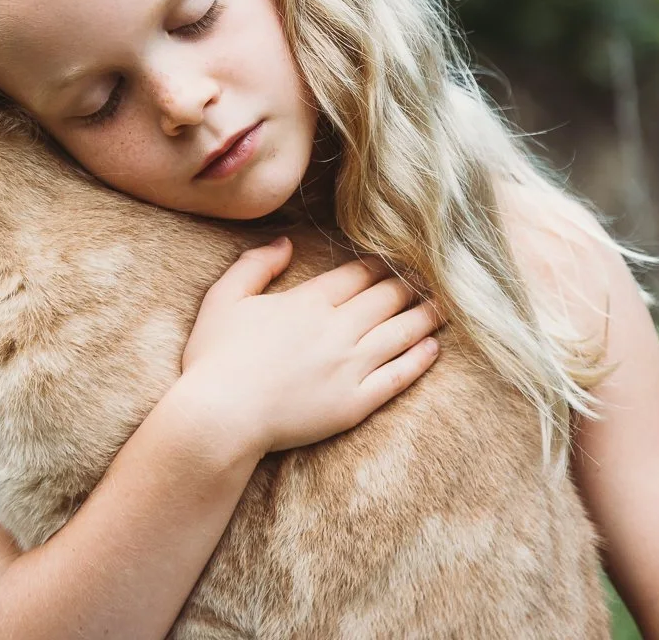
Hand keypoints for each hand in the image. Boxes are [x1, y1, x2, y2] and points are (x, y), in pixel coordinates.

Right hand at [174, 237, 442, 459]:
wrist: (219, 417)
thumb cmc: (215, 358)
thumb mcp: (223, 299)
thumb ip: (255, 265)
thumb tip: (284, 242)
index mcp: (308, 301)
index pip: (357, 274)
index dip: (381, 264)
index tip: (398, 259)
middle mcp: (337, 329)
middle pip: (386, 298)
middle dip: (410, 285)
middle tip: (432, 277)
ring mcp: (349, 367)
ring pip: (400, 333)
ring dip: (424, 316)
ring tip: (443, 307)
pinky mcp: (354, 403)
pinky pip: (397, 376)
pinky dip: (419, 359)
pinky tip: (433, 348)